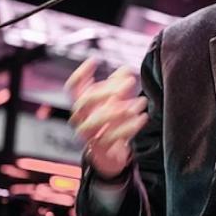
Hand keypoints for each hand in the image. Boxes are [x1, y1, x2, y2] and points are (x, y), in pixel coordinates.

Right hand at [64, 58, 148, 177]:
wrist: (111, 154)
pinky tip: (143, 117)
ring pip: (96, 120)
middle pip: (85, 101)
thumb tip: (127, 69)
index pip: (72, 88)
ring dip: (120, 109)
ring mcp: (87, 134)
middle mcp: (80, 118)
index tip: (94, 60)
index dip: (80, 74)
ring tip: (141, 102)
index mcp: (82, 105)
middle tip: (131, 81)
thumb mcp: (116, 102)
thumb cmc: (112, 122)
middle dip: (107, 89)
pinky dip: (129, 126)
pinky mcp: (99, 148)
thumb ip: (119, 85)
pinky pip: (111, 136)